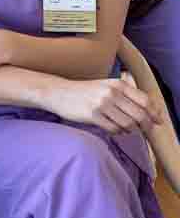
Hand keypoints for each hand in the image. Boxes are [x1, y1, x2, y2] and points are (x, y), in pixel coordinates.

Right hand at [50, 75, 164, 134]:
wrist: (59, 92)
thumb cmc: (85, 91)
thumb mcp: (105, 86)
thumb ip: (125, 94)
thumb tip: (149, 110)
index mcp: (116, 84)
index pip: (144, 100)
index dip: (154, 113)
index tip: (158, 121)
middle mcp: (111, 93)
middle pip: (139, 115)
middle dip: (146, 126)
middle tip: (145, 130)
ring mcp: (102, 104)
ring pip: (128, 125)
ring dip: (130, 130)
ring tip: (124, 127)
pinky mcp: (93, 115)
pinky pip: (114, 130)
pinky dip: (117, 132)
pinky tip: (113, 128)